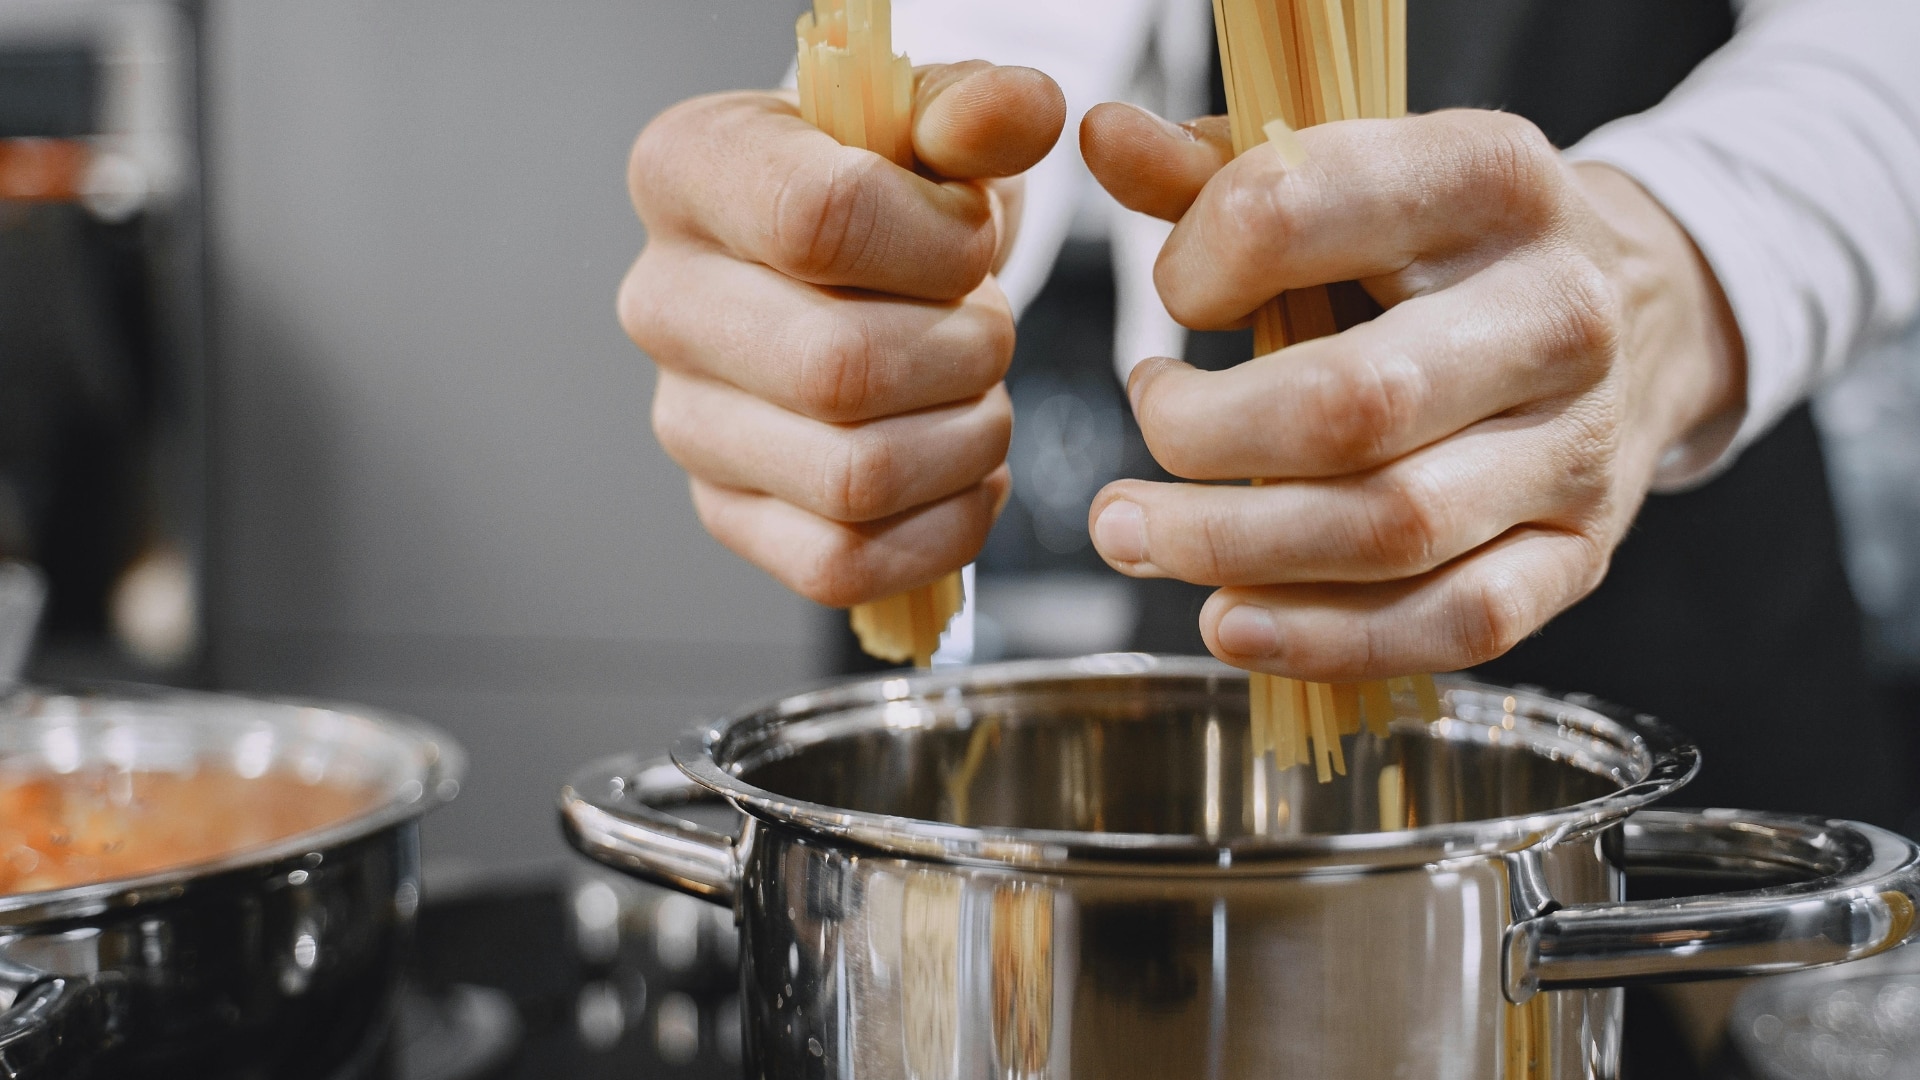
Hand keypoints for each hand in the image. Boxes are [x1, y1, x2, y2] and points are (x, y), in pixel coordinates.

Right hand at [622, 64, 1064, 605]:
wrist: (860, 267)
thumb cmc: (888, 189)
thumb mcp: (934, 126)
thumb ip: (978, 109)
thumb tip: (1021, 110)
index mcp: (688, 172)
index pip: (819, 222)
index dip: (937, 242)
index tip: (968, 236)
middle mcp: (661, 302)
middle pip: (840, 371)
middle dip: (965, 354)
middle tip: (986, 327)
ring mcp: (686, 421)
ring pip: (854, 479)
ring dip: (967, 440)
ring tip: (977, 392)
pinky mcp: (728, 514)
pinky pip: (845, 566)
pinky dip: (943, 528)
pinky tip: (964, 469)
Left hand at [1080, 105, 1745, 679]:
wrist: (1643, 309)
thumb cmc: (1454, 247)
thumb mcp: (1357, 175)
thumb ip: (1222, 170)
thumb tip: (1102, 139)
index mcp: (1490, 179)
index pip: (1297, 211)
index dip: (1198, 269)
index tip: (1175, 305)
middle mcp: (1554, 311)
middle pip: (1347, 405)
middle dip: (1197, 444)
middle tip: (1123, 468)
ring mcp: (1577, 444)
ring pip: (1393, 527)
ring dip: (1232, 551)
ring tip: (1137, 538)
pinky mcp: (1580, 551)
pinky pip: (1457, 622)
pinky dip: (1328, 640)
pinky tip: (1232, 624)